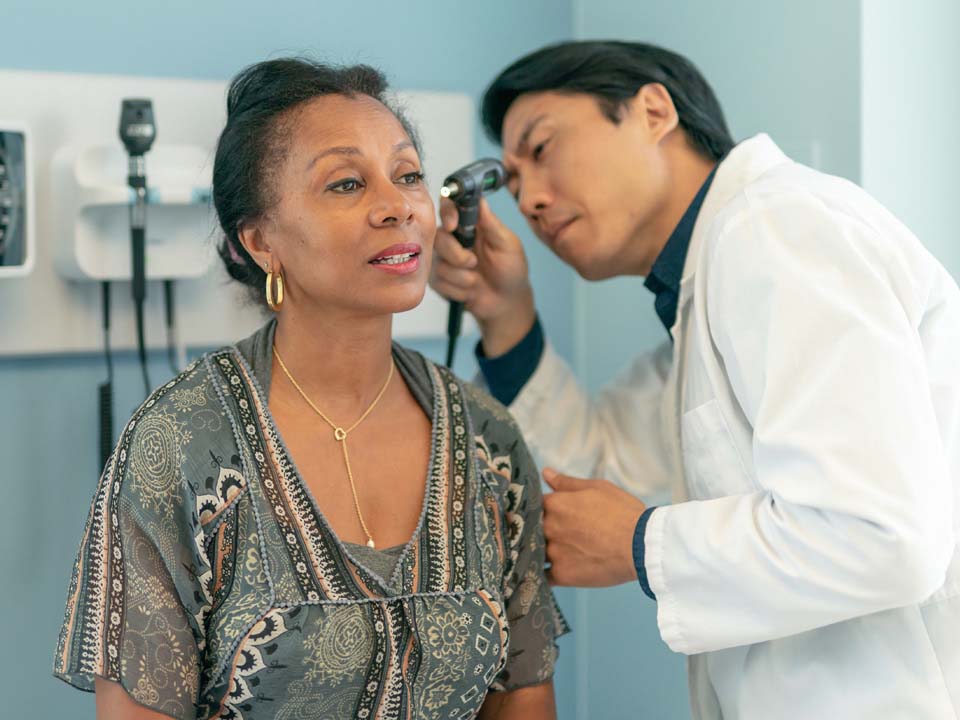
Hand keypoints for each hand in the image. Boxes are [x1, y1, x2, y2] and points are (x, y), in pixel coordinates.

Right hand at [429, 197, 535, 356]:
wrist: (506, 302)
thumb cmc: (511, 270)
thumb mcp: (507, 245)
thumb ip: (491, 224)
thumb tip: (480, 199)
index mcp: (471, 224)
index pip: (449, 207)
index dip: (447, 213)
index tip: (453, 226)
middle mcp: (454, 238)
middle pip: (439, 237)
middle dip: (456, 255)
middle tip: (474, 263)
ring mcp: (444, 259)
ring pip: (438, 263)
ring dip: (461, 277)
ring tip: (476, 281)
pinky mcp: (439, 279)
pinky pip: (438, 282)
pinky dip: (457, 290)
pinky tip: (470, 291)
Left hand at [542, 468, 646, 586]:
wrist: (642, 545)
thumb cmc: (623, 512)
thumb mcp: (597, 488)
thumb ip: (567, 483)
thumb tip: (545, 473)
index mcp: (555, 504)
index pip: (532, 504)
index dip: (537, 509)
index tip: (544, 512)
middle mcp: (549, 527)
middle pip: (531, 528)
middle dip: (538, 530)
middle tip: (555, 533)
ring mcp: (553, 552)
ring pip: (535, 552)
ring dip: (539, 551)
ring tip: (554, 552)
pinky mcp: (562, 575)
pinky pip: (543, 576)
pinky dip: (544, 574)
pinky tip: (551, 571)